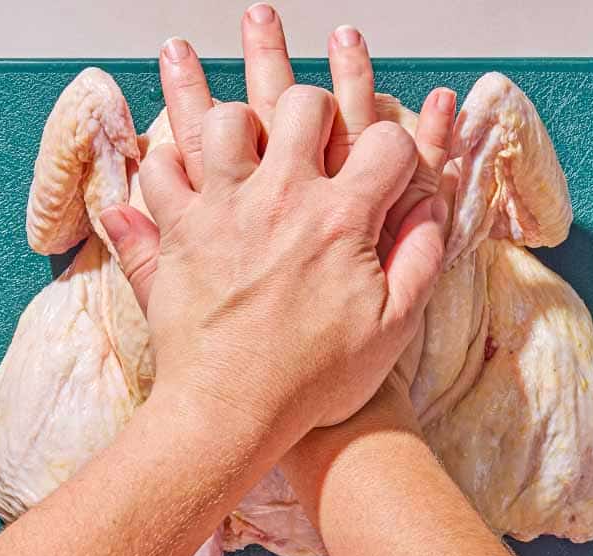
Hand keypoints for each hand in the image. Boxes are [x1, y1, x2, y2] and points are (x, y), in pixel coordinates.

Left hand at [102, 8, 454, 437]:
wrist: (234, 413)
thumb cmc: (313, 380)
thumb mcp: (393, 327)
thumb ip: (420, 257)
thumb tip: (432, 206)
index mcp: (341, 219)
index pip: (385, 142)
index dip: (398, 144)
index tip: (389, 163)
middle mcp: (281, 199)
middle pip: (302, 105)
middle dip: (314, 104)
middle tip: (310, 129)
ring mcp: (224, 210)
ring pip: (223, 121)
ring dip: (233, 120)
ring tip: (240, 137)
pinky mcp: (178, 234)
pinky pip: (159, 172)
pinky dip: (164, 162)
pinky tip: (179, 168)